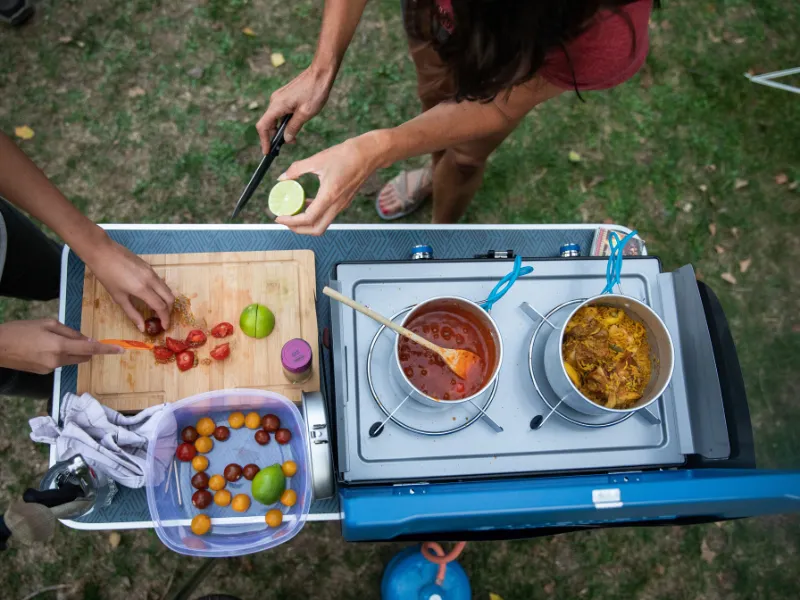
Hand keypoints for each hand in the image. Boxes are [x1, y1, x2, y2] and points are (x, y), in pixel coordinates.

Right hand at [0, 319, 123, 373]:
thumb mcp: (47, 324)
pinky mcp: (44, 373)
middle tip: (77, 338)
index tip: (120, 350)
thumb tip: (87, 340)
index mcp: (59, 346)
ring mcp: (50, 369)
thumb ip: (70, 332)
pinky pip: (60, 363)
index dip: (106, 350)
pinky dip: (59, 355)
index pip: (90, 350)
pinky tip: (43, 347)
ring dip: (72, 351)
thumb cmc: (21, 330)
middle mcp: (57, 361)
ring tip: (51, 340)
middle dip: (86, 349)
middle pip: (83, 356)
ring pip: (72, 360)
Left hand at [83, 239, 174, 331]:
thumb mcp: (118, 297)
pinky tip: (152, 295)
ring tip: (157, 308)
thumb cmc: (107, 276)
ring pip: (167, 289)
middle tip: (162, 318)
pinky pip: (161, 282)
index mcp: (142, 289)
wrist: (103, 252)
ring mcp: (152, 272)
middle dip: (169, 310)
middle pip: (170, 298)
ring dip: (166, 300)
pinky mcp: (150, 267)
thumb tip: (142, 328)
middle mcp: (152, 280)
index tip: (165, 327)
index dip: (165, 318)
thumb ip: (132, 313)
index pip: (161, 307)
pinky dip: (161, 292)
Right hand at [256, 66, 334, 153]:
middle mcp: (275, 101)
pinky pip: (281, 112)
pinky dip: (285, 122)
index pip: (263, 126)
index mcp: (277, 105)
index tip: (267, 152)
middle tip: (283, 147)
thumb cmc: (315, 92)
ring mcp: (279, 97)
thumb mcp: (305, 114)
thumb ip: (293, 127)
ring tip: (293, 139)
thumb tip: (285, 139)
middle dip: (274, 137)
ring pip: (275, 118)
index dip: (264, 140)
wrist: (320, 73)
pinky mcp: (285, 96)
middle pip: (268, 123)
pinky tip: (295, 126)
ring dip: (281, 130)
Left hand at [276, 133, 384, 235]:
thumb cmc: (347, 155)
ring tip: (292, 213)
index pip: (308, 218)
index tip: (279, 217)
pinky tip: (306, 202)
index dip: (291, 222)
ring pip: (322, 224)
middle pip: (316, 229)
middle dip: (298, 229)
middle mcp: (337, 205)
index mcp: (330, 195)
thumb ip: (297, 169)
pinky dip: (314, 214)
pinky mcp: (343, 202)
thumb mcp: (318, 159)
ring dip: (306, 223)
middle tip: (285, 220)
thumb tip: (282, 177)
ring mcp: (341, 205)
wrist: (369, 154)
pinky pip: (327, 215)